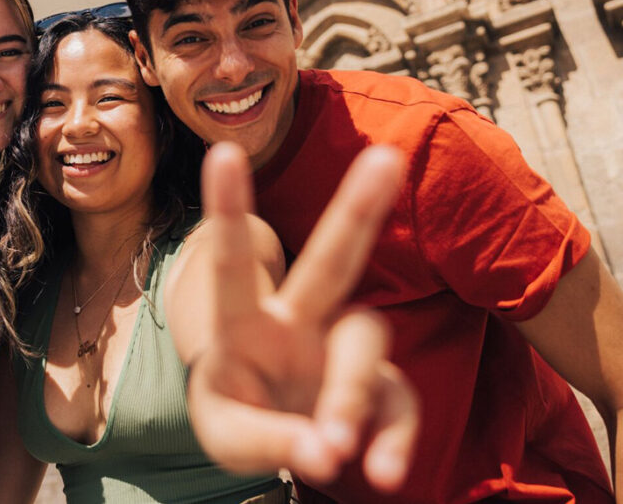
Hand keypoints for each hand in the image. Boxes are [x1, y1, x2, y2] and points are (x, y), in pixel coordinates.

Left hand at [185, 143, 417, 491]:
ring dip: (349, 394)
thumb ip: (270, 441)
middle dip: (357, 209)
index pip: (233, 263)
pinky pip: (398, 407)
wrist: (273, 439)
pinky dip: (393, 441)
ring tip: (331, 448)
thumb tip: (328, 453)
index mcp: (244, 324)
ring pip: (365, 343)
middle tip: (387, 157)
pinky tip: (381, 474)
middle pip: (331, 260)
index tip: (224, 150)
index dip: (230, 209)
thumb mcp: (229, 437)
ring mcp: (341, 351)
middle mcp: (298, 322)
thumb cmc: (239, 419)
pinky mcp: (381, 390)